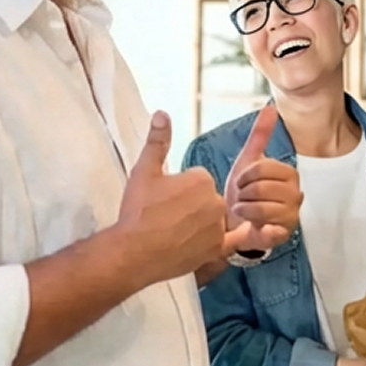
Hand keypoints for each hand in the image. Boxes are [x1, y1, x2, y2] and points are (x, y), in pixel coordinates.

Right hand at [119, 112, 230, 278]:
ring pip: (213, 219)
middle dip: (191, 205)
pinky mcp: (216, 249)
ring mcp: (218, 227)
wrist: (133, 252)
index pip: (196, 179)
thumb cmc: (138, 210)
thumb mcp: (144, 171)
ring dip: (200, 224)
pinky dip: (230, 239)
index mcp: (201, 179)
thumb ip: (157, 141)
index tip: (163, 198)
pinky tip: (228, 238)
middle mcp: (215, 201)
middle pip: (206, 199)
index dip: (179, 188)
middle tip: (166, 216)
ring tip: (173, 233)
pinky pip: (232, 241)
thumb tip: (162, 113)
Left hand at [223, 106, 301, 256]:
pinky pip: (270, 230)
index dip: (244, 175)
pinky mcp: (283, 236)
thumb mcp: (249, 161)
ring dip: (244, 210)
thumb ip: (261, 135)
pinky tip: (252, 226)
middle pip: (261, 188)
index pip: (262, 168)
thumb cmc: (244, 191)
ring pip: (261, 208)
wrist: (234, 222)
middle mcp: (296, 195)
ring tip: (243, 211)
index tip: (241, 182)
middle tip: (241, 198)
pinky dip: (259, 228)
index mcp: (289, 174)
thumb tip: (271, 107)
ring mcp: (291, 216)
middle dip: (243, 194)